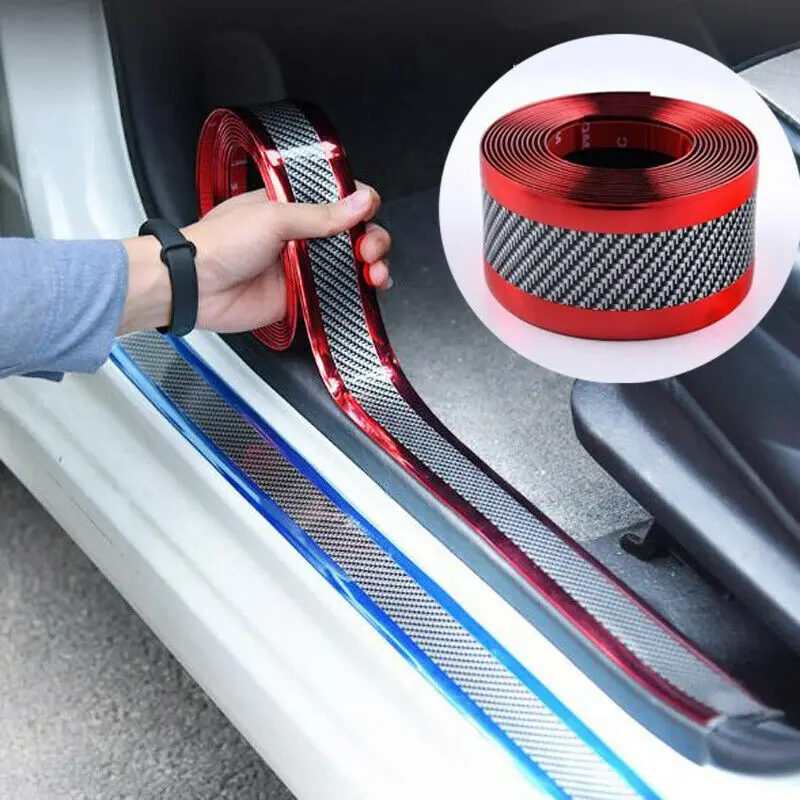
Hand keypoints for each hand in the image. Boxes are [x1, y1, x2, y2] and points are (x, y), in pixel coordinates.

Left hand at [120, 183, 391, 334]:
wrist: (195, 287)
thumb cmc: (219, 244)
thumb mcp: (273, 217)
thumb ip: (321, 214)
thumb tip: (361, 201)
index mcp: (293, 206)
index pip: (340, 200)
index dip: (360, 206)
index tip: (368, 213)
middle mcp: (302, 235)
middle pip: (354, 234)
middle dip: (373, 239)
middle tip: (369, 248)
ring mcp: (305, 267)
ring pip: (353, 265)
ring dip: (373, 266)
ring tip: (374, 270)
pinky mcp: (303, 297)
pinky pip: (339, 294)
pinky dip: (360, 293)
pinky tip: (369, 289)